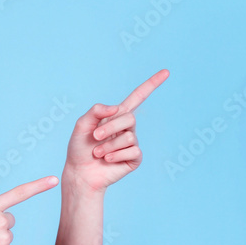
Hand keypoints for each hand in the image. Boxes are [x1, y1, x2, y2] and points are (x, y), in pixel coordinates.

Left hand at [63, 69, 168, 193]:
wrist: (80, 172)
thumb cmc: (79, 148)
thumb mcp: (82, 124)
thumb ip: (96, 111)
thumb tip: (116, 108)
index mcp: (116, 116)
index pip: (138, 97)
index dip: (152, 84)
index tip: (166, 72)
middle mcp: (127, 128)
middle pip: (129, 118)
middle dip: (109, 127)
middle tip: (95, 137)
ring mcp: (132, 143)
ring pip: (129, 136)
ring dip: (109, 145)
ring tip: (98, 153)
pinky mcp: (134, 158)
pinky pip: (133, 151)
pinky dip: (115, 155)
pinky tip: (107, 159)